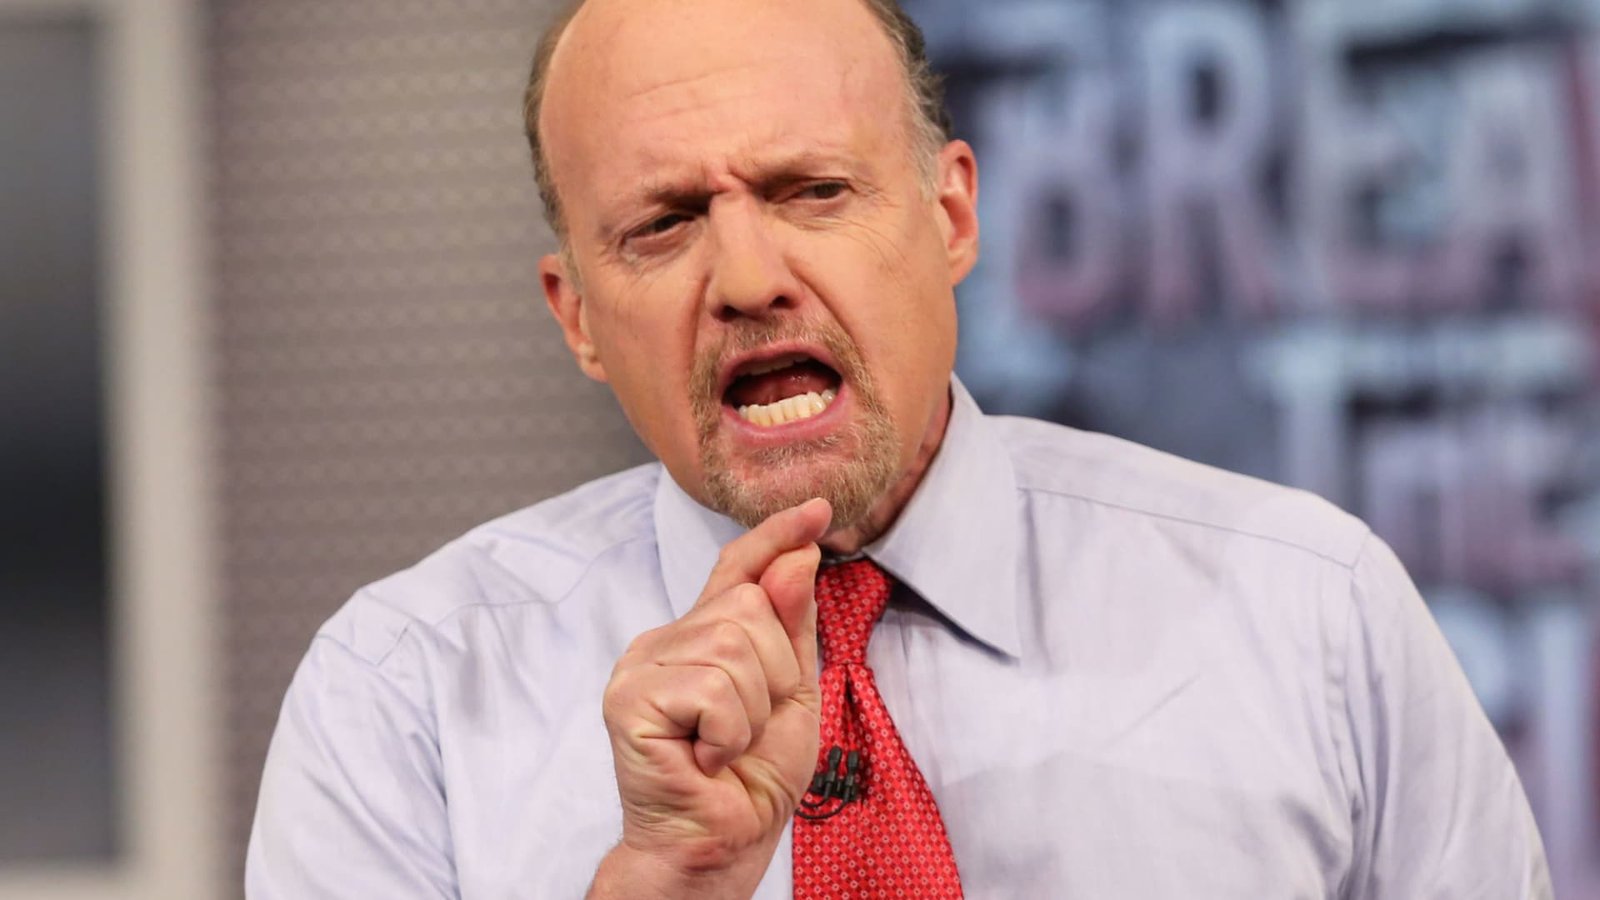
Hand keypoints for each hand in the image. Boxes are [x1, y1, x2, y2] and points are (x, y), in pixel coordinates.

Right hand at [591, 498, 831, 897]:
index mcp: (700, 634)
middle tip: (748, 726)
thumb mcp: (792, 692)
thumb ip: (792, 626)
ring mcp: (639, 666)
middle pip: (747, 606)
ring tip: (726, 745)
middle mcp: (663, 640)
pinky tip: (706, 758)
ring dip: (752, 709)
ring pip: (734, 646)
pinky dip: (728, 731)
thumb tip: (796, 556)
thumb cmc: (751, 777)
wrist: (721, 843)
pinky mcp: (628, 699)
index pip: (737, 568)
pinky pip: (711, 688)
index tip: (816, 509)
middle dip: (774, 672)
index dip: (774, 536)